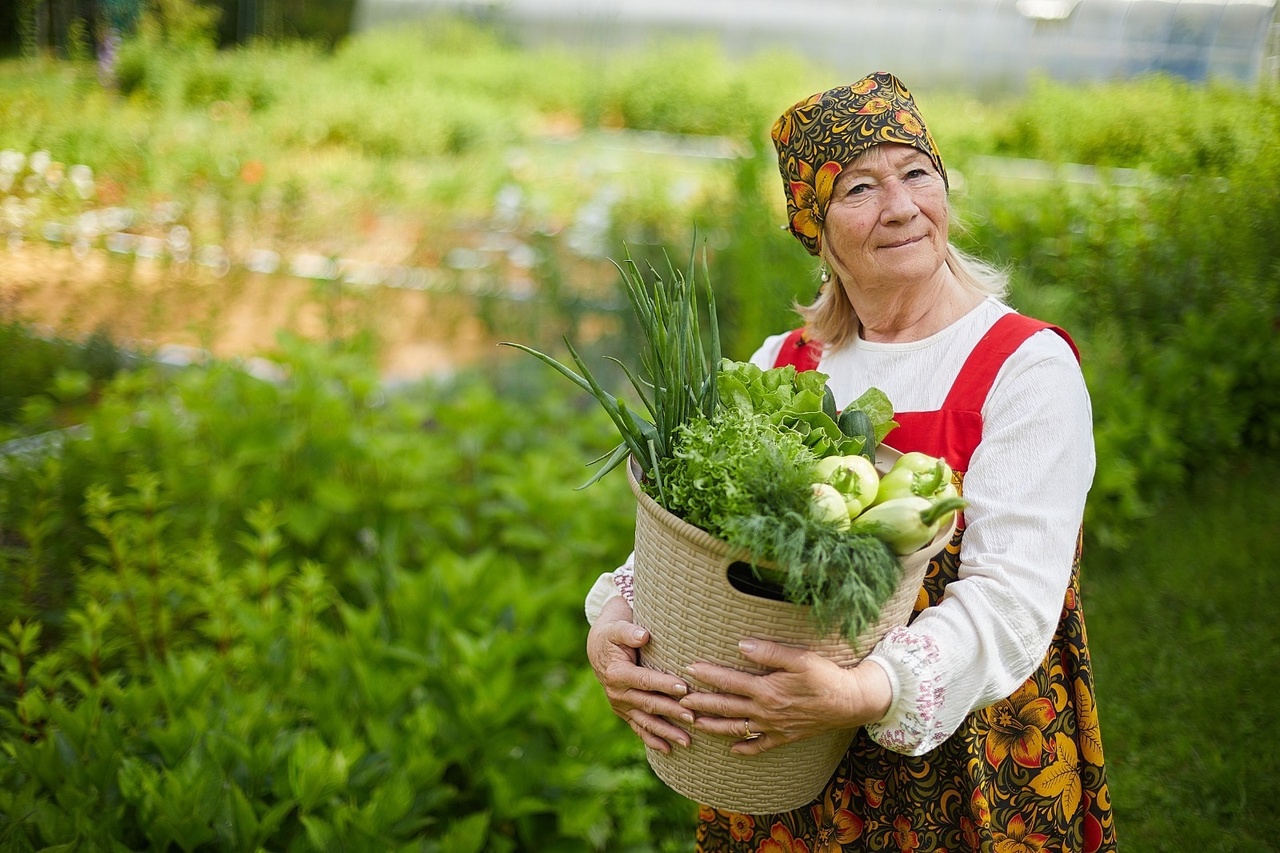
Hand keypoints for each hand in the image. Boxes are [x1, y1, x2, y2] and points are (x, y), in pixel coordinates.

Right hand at [586, 596, 692, 752]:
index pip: (645, 681)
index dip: (664, 685)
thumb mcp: (617, 627)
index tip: (684, 689)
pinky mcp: (624, 712)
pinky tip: (668, 750)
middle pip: (649, 704)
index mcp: (617, 673)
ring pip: (646, 721)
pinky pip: (639, 728)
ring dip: (666, 732)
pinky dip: (652, 740)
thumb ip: (629, 632)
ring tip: (687, 741)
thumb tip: (643, 635)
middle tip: (693, 718)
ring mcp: (620, 706)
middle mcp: (617, 693)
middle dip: (671, 712)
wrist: (598, 648)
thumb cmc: (613, 634)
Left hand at [678, 639, 891, 755]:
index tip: (688, 668)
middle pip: (726, 707)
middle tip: (678, 700)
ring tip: (694, 724)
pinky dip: (744, 749)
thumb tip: (741, 644)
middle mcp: (766, 711)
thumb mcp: (800, 657)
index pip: (729, 681)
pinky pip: (760, 746)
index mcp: (766, 689)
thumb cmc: (826, 675)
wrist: (852, 702)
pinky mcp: (786, 737)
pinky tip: (732, 751)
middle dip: (701, 703)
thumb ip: (769, 651)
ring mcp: (774, 727)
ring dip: (713, 726)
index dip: (707, 674)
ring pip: (736, 729)